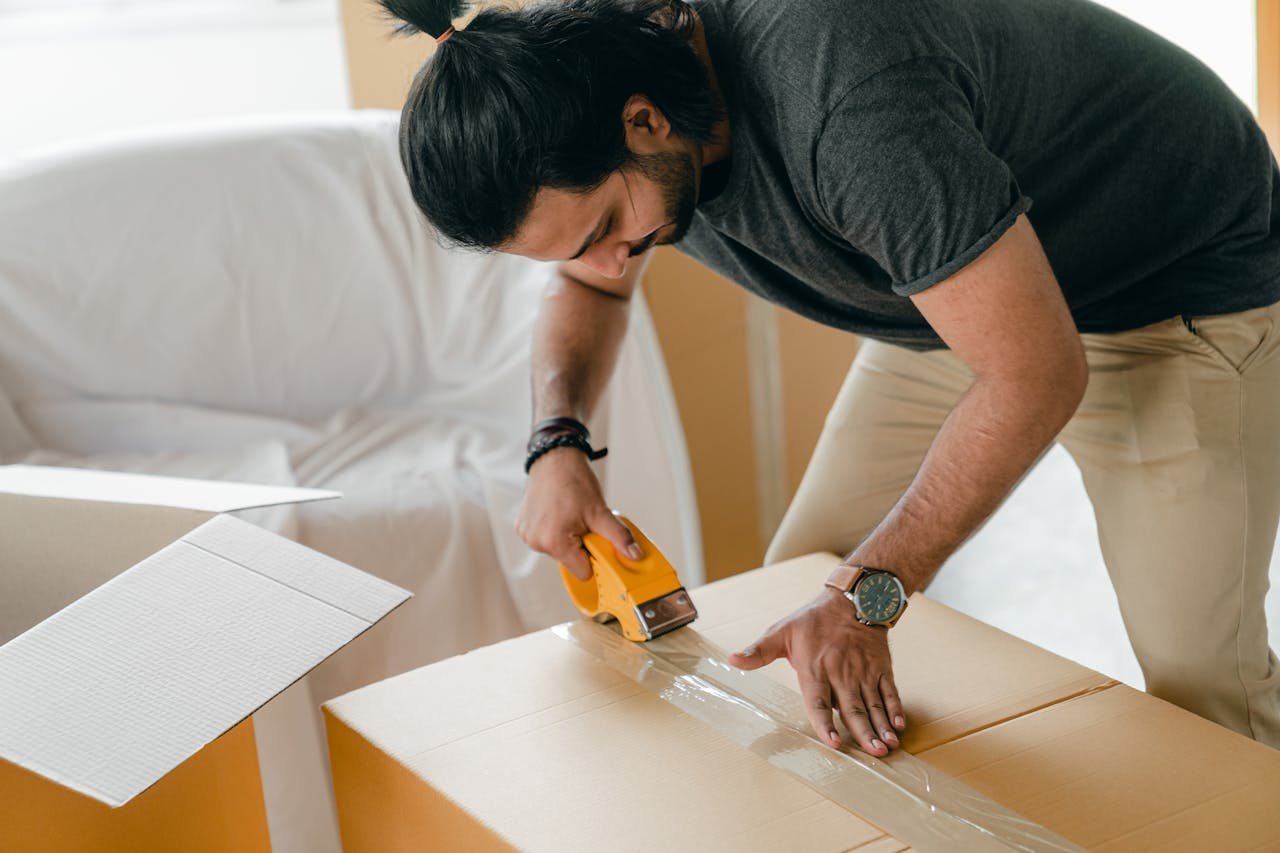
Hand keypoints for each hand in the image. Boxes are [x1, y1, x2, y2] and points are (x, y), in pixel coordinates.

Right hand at [516, 446, 642, 578]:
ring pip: (558, 550)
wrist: (554, 457)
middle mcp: (536, 542)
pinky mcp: (523, 527)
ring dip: (567, 537)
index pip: (582, 572)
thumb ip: (619, 537)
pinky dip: (554, 530)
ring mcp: (527, 535)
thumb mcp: (601, 512)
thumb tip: (634, 555)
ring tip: (570, 514)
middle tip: (583, 521)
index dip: (594, 557)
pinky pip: (545, 538)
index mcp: (554, 542)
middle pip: (570, 560)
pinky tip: (558, 512)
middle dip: (581, 545)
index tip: (596, 540)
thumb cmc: (573, 480)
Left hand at [729, 587, 905, 755]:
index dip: (826, 722)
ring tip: (888, 746)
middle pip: (852, 708)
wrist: (853, 599)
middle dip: (864, 732)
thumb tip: (732, 659)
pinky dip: (895, 707)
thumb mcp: (782, 631)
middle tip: (874, 753)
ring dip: (882, 725)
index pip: (820, 701)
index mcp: (816, 669)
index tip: (834, 742)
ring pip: (874, 703)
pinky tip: (899, 725)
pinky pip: (890, 690)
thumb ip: (759, 651)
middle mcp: (842, 673)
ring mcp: (864, 671)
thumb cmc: (813, 620)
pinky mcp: (881, 667)